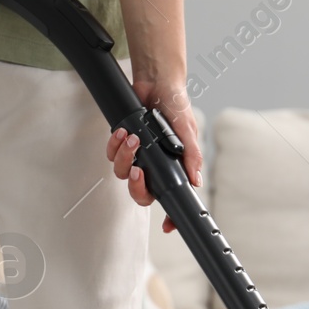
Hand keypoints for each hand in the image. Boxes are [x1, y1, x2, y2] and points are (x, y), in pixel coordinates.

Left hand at [107, 81, 202, 232]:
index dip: (170, 216)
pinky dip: (115, 144)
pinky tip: (124, 131)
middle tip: (140, 171)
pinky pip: (112, 155)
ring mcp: (138, 157)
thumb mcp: (189, 131)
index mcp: (172, 169)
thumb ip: (192, 156)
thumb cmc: (176, 106)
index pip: (171, 199)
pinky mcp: (122, 145)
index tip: (167, 226)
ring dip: (126, 157)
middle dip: (137, 186)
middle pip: (141, 194)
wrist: (158, 82)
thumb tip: (196, 181)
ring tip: (134, 138)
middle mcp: (154, 167)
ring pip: (124, 174)